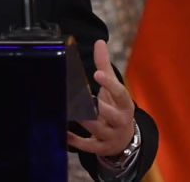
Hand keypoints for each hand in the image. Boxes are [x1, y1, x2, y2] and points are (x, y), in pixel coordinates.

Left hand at [67, 40, 134, 157]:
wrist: (125, 139)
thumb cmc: (116, 107)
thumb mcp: (114, 89)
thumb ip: (105, 66)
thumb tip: (99, 42)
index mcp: (125, 104)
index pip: (120, 93)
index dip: (109, 84)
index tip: (96, 74)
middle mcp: (120, 120)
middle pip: (110, 114)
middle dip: (97, 106)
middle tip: (81, 96)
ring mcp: (111, 135)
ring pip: (97, 129)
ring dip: (84, 120)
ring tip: (70, 109)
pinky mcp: (101, 147)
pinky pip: (88, 145)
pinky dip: (75, 140)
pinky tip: (63, 132)